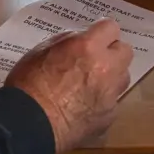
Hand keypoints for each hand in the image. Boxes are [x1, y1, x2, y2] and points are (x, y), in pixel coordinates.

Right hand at [4, 19, 132, 153]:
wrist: (29, 125)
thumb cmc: (28, 84)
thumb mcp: (41, 50)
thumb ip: (67, 42)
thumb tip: (79, 42)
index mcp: (88, 47)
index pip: (111, 27)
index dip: (101, 32)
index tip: (94, 37)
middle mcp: (106, 68)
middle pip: (125, 51)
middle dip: (112, 53)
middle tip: (95, 59)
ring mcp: (110, 95)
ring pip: (122, 78)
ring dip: (110, 77)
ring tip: (90, 85)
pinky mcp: (108, 118)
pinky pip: (112, 104)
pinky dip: (101, 103)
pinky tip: (84, 108)